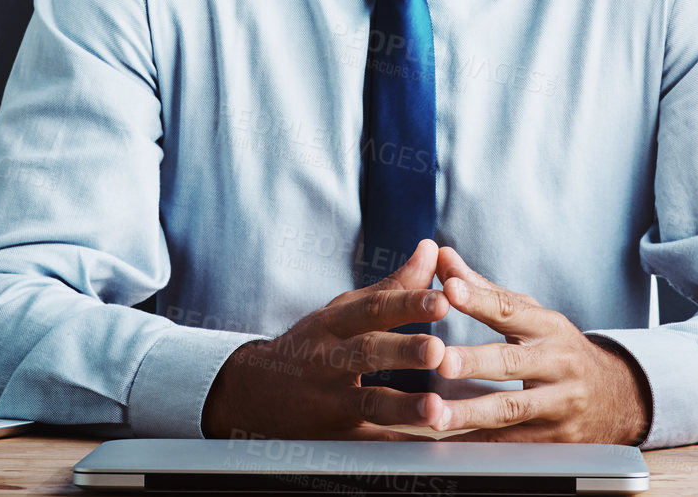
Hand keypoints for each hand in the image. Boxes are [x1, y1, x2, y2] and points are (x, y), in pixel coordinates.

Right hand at [202, 239, 448, 438]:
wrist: (254, 392)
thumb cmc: (312, 344)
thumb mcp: (343, 310)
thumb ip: (393, 285)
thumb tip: (432, 249)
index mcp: (335, 323)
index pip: (373, 308)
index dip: (407, 303)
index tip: (442, 299)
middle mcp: (329, 358)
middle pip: (367, 351)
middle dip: (403, 351)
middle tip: (439, 350)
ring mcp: (328, 399)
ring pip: (367, 402)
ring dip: (403, 406)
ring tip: (435, 409)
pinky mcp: (332, 435)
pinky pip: (366, 444)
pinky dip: (394, 447)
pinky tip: (423, 448)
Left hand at [425, 247, 650, 443]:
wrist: (616, 397)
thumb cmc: (559, 349)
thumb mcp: (532, 316)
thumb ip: (483, 291)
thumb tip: (442, 257)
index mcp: (547, 327)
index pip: (511, 309)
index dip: (479, 299)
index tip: (449, 289)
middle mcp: (556, 363)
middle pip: (512, 362)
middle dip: (475, 361)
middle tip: (441, 360)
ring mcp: (558, 403)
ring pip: (512, 409)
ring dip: (470, 413)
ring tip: (434, 414)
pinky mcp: (555, 438)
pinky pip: (512, 444)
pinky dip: (480, 445)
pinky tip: (451, 446)